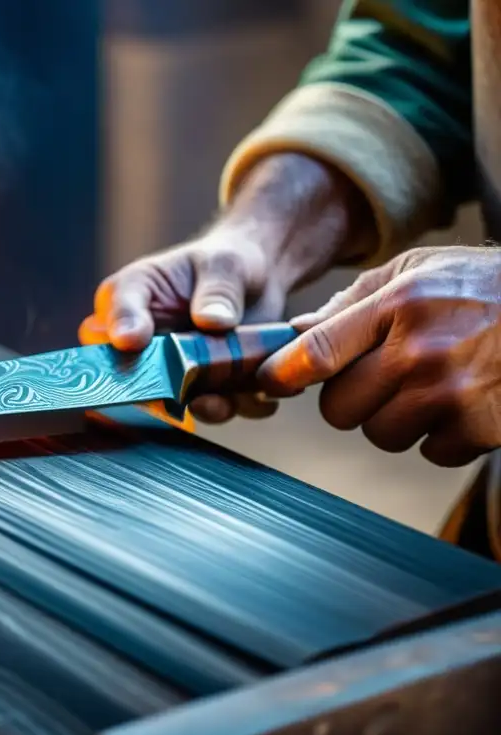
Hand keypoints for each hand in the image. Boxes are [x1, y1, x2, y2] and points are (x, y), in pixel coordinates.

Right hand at [79, 228, 286, 422]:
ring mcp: (176, 375)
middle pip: (134, 380)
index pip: (99, 333)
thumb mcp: (223, 262)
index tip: (133, 341)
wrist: (259, 282)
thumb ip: (216, 289)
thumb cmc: (225, 263)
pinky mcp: (210, 391)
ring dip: (205, 405)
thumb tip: (211, 322)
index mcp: (128, 307)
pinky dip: (241, 404)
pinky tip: (258, 394)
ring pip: (179, 404)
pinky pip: (222, 407)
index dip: (111, 341)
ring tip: (226, 400)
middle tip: (182, 390)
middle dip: (159, 391)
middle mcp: (144, 349)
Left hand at [259, 246, 500, 466]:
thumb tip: (295, 333)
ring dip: (397, 419)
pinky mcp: (481, 427)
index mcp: (398, 305)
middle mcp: (419, 351)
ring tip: (432, 384)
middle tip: (384, 377)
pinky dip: (442, 436)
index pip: (317, 351)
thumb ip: (354, 300)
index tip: (268, 383)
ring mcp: (451, 393)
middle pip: (339, 410)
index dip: (282, 374)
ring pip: (381, 434)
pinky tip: (464, 402)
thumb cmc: (482, 287)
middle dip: (352, 400)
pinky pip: (430, 451)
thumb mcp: (418, 270)